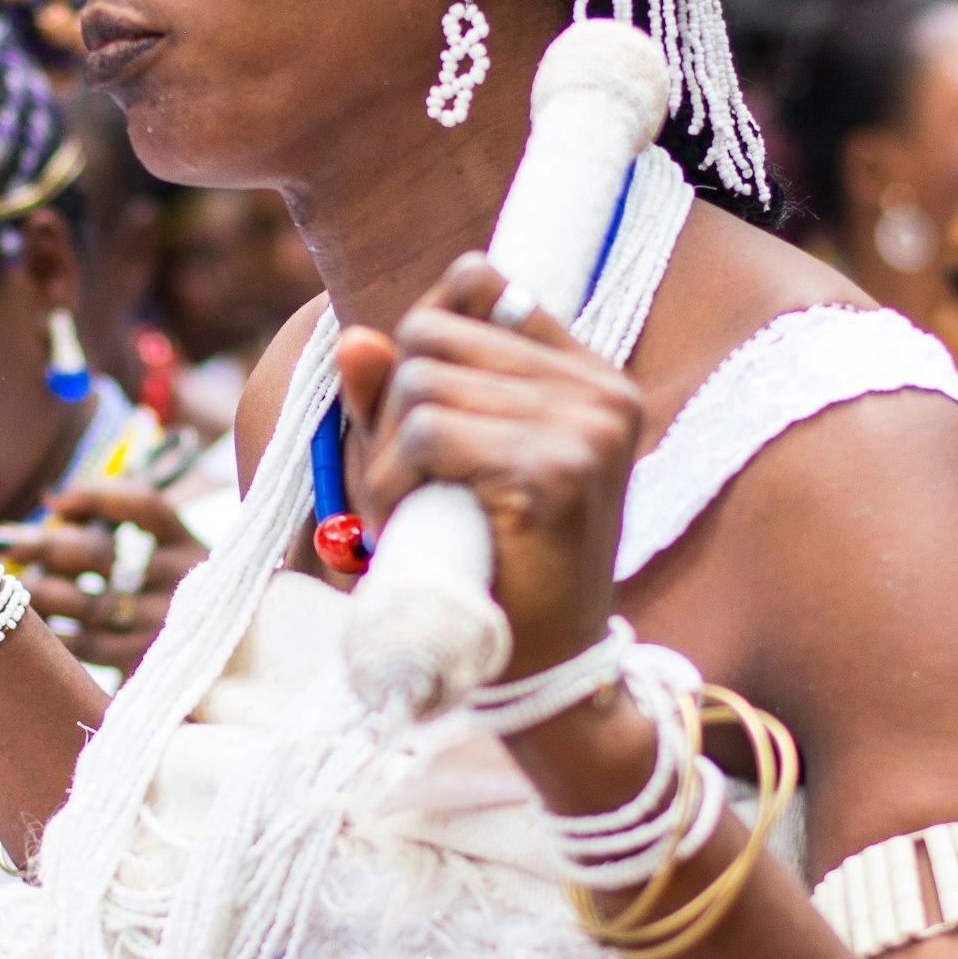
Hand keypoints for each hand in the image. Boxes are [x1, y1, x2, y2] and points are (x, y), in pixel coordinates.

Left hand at [0, 476, 202, 670]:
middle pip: (99, 553)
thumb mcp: (172, 565)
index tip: (54, 500)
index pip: (146, 506)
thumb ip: (125, 530)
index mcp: (193, 549)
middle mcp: (181, 585)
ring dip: (39, 591)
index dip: (96, 496)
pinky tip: (29, 626)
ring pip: (83, 602)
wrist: (226, 685)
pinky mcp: (143, 668)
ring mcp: (162, 629)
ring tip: (17, 587)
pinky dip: (50, 633)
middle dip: (42, 543)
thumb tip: (54, 501)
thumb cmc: (181, 610)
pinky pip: (82, 646)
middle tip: (1, 540)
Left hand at [334, 251, 640, 683]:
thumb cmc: (496, 571)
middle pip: (433, 333)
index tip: (416, 411)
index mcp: (594, 380)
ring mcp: (585, 430)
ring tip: (410, 513)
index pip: (479, 281)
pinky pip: (427, 433)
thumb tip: (355, 339)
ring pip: (420, 382)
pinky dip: (393, 482)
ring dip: (387, 457)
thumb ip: (408, 396)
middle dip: (391, 410)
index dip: (422, 336)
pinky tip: (410, 526)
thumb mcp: (454, 467)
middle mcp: (601, 394)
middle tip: (405, 485)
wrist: (541, 676)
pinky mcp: (554, 472)